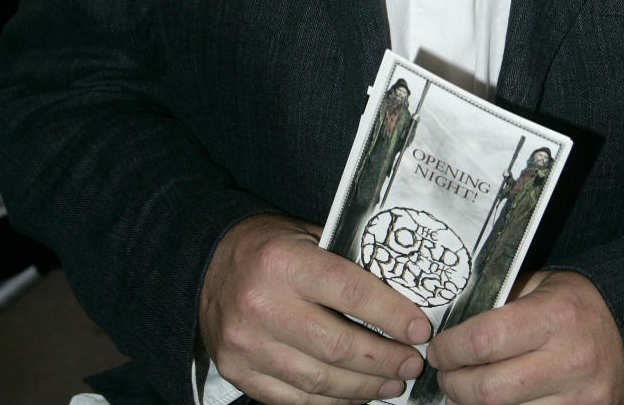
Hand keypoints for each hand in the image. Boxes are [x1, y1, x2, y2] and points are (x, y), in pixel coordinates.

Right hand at [199, 213, 430, 404]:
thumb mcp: (304, 235)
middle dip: (384, 359)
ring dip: (363, 387)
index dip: (391, 314)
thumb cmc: (265, 247)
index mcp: (285, 262)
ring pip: (319, 379)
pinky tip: (354, 395)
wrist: (204, 266)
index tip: (419, 329)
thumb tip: (398, 289)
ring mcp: (248, 345)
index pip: (350, 291)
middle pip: (338, 345)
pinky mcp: (240, 373)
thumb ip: (344, 259)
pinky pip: (294, 398)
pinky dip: (330, 401)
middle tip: (413, 362)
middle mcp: (264, 305)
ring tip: (392, 383)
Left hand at [425, 270, 623, 404]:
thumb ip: (500, 303)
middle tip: (446, 375)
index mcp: (554, 317)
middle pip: (489, 389)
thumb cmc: (576, 303)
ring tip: (465, 393)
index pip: (484, 340)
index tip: (438, 349)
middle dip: (454, 385)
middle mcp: (568, 361)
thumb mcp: (540, 286)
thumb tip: (451, 328)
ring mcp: (579, 400)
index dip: (450, 349)